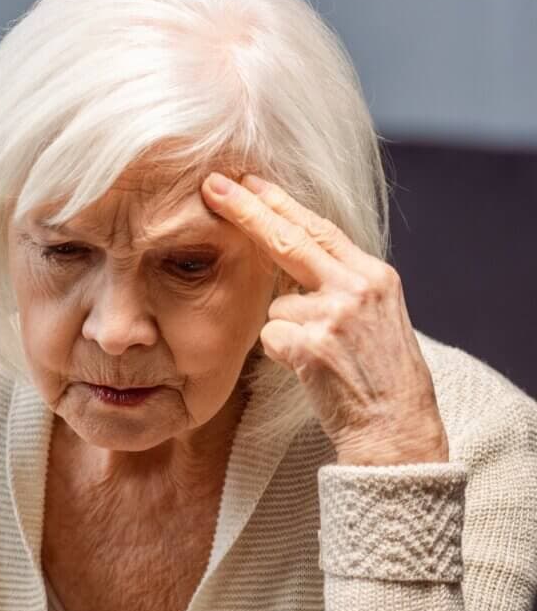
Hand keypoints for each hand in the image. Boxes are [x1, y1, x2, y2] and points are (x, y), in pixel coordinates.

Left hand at [202, 172, 447, 465]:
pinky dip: (281, 356)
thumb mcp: (376, 320)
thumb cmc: (381, 382)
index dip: (281, 204)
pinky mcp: (314, 346)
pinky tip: (312, 373)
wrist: (396, 428)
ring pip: (276, 307)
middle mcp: (357, 287)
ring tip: (322, 361)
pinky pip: (271, 338)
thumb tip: (293, 270)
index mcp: (374, 275)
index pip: (320, 229)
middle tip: (213, 186)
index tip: (251, 182)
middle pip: (290, 239)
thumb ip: (342, 287)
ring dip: (286, 333)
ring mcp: (335, 315)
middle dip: (247, 210)